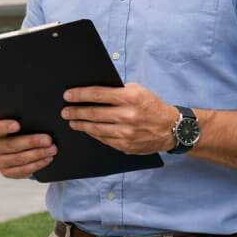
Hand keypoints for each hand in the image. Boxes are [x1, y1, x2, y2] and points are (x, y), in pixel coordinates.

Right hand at [0, 118, 56, 178]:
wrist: (16, 144)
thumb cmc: (20, 128)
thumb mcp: (18, 120)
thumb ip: (25, 118)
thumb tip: (44, 117)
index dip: (4, 127)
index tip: (18, 124)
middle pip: (12, 145)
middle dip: (32, 142)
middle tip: (48, 140)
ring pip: (19, 159)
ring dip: (38, 155)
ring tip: (52, 150)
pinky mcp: (6, 172)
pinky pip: (23, 170)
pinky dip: (37, 165)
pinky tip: (47, 159)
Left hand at [62, 83, 178, 154]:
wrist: (171, 128)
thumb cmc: (151, 105)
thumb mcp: (137, 91)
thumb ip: (117, 91)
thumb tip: (92, 91)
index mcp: (130, 98)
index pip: (97, 94)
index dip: (79, 95)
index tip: (67, 95)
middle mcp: (127, 116)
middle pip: (93, 113)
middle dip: (75, 111)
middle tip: (64, 111)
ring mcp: (126, 133)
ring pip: (95, 128)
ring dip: (80, 124)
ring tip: (71, 121)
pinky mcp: (125, 145)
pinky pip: (103, 139)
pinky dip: (92, 133)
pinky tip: (86, 129)